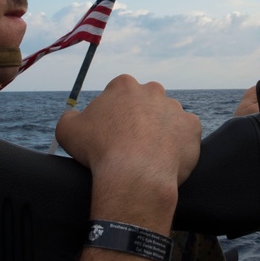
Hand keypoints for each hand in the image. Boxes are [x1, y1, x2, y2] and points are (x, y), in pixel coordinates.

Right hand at [56, 74, 200, 196]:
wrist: (134, 174)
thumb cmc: (99, 150)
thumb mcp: (67, 130)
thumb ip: (70, 117)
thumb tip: (74, 117)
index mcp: (124, 86)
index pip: (118, 93)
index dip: (114, 113)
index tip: (111, 131)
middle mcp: (152, 90)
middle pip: (145, 102)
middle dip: (139, 118)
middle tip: (130, 142)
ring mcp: (175, 107)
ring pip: (166, 117)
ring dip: (159, 130)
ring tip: (149, 154)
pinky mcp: (192, 127)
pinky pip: (186, 133)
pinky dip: (179, 143)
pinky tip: (167, 158)